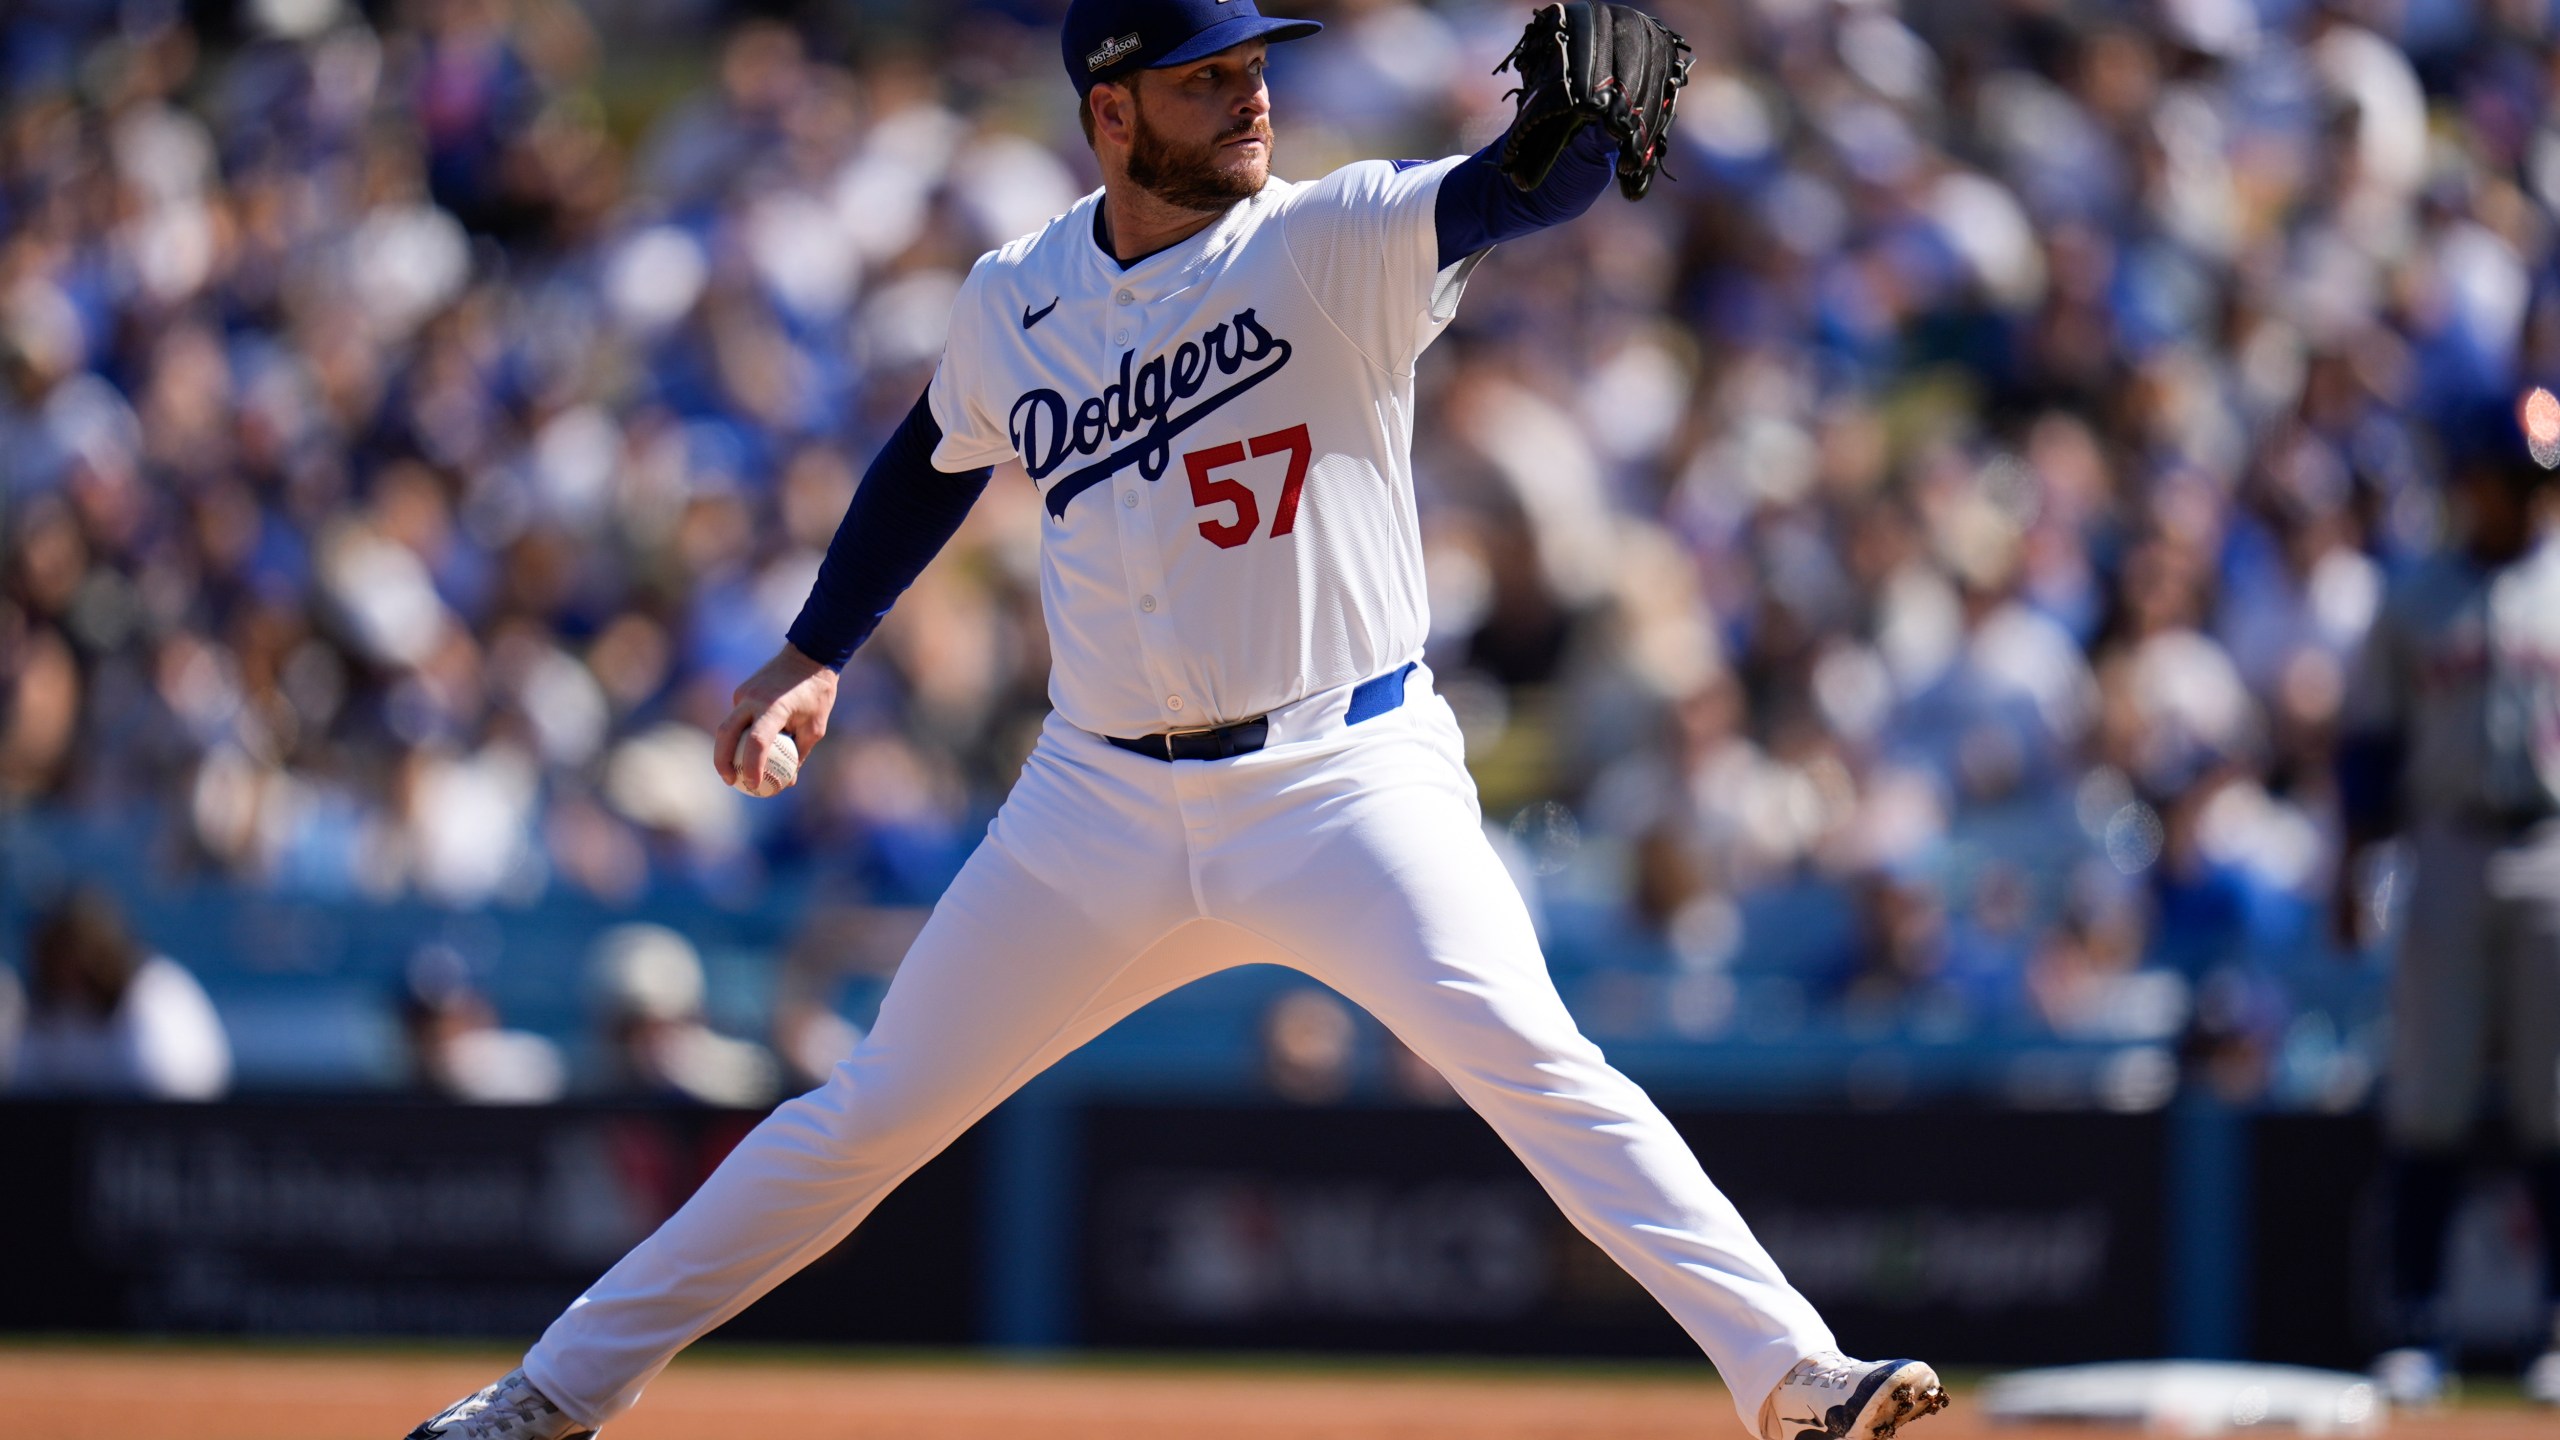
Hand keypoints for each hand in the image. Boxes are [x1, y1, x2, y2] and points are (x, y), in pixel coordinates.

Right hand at [714, 644, 837, 791]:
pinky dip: (737, 734)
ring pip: (726, 726)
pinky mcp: (741, 691)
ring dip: (726, 750)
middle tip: (730, 782)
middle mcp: (753, 698)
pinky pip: (736, 717)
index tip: (754, 785)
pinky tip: (744, 748)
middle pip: (726, 734)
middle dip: (722, 761)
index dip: (752, 766)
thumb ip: (799, 755)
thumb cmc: (817, 695)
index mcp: (774, 707)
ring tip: (732, 772)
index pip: (756, 741)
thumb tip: (787, 781)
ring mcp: (744, 693)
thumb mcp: (815, 728)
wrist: (809, 655)